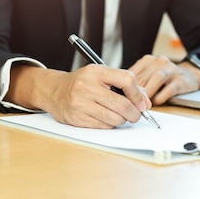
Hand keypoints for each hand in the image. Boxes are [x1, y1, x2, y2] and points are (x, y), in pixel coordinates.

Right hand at [9, 64, 151, 128]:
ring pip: (115, 119)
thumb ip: (123, 84)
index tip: (142, 102)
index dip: (138, 94)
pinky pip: (103, 126)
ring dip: (121, 120)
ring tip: (117, 115)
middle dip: (134, 113)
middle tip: (135, 115)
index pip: (127, 80)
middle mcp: (87, 86)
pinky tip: (104, 118)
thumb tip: (146, 102)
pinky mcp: (76, 118)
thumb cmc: (82, 83)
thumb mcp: (100, 75)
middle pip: (123, 104)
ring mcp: (80, 103)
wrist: (54, 90)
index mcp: (96, 72)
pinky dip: (109, 125)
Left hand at [128, 55, 199, 104]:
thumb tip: (120, 93)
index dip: (125, 87)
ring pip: (155, 80)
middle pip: (142, 77)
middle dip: (135, 92)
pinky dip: (160, 98)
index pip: (132, 73)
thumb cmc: (164, 77)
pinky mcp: (180, 81)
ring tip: (142, 104)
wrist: (190, 74)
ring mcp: (171, 70)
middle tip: (130, 104)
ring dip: (148, 94)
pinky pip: (168, 90)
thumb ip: (137, 80)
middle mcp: (158, 62)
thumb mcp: (149, 73)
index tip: (122, 97)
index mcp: (147, 60)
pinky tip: (156, 103)